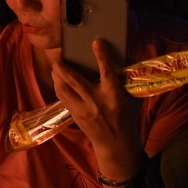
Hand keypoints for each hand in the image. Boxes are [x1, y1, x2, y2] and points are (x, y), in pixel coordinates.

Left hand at [50, 38, 141, 181]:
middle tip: (57, 55)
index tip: (96, 43)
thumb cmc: (127, 118)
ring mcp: (83, 109)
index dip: (102, 57)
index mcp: (113, 96)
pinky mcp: (75, 115)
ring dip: (57, 76)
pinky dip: (59, 86)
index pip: (107, 72)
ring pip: (63, 89)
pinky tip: (58, 79)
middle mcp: (96, 101)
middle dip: (62, 66)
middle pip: (74, 81)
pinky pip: (63, 97)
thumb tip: (126, 59)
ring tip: (55, 65)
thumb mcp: (132, 98)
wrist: (115, 144)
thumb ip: (128, 80)